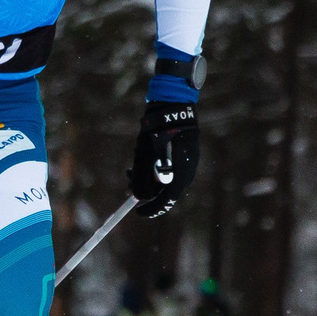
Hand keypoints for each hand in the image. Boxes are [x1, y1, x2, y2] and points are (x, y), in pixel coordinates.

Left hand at [128, 100, 197, 215]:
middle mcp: (187, 170)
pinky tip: (141, 161)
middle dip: (145, 191)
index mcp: (181, 173)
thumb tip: (137, 196)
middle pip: (166, 191)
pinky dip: (155, 170)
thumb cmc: (158, 129)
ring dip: (147, 179)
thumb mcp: (145, 154)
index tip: (138, 212)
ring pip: (166, 179)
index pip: (167, 199)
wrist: (173, 103)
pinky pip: (169, 169)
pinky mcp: (185, 154)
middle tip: (128, 188)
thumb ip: (142, 177)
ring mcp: (188, 162)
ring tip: (130, 172)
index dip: (152, 209)